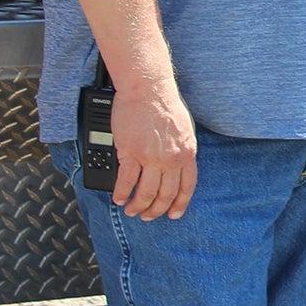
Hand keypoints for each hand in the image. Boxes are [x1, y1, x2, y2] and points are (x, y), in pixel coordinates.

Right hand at [110, 74, 196, 220]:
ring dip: (137, 206)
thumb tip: (174, 168)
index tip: (173, 214)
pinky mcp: (131, 153)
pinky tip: (118, 198)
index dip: (180, 204)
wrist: (148, 89)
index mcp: (187, 152)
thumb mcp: (184, 130)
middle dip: (156, 210)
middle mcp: (171, 158)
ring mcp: (151, 157)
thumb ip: (181, 150)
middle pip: (165, 194)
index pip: (187, 186)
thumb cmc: (165, 104)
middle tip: (148, 216)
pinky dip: (121, 193)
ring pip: (145, 193)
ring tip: (131, 210)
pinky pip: (126, 181)